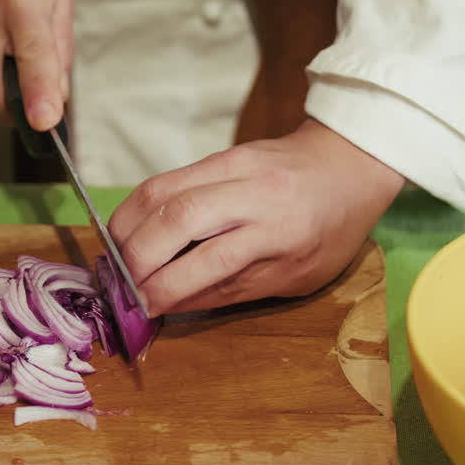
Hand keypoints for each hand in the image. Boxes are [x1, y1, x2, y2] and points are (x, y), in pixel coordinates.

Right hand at [108, 119, 405, 315]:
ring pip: (160, 192)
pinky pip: (163, 179)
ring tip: (116, 261)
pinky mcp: (218, 154)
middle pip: (178, 219)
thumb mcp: (297, 276)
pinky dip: (137, 209)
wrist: (349, 164)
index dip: (166, 288)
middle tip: (122, 287)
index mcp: (284, 233)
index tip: (141, 311)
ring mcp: (233, 166)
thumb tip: (168, 304)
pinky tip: (129, 233)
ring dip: (126, 230)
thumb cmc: (330, 230)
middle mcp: (256, 194)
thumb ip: (232, 289)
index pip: (212, 262)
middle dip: (137, 258)